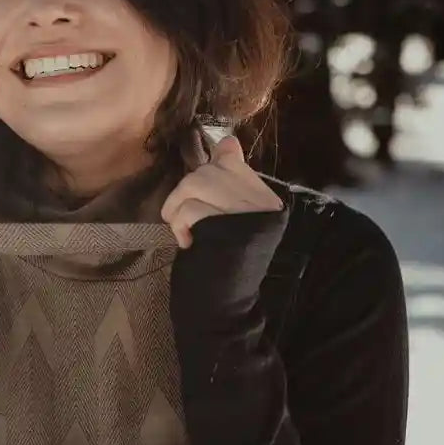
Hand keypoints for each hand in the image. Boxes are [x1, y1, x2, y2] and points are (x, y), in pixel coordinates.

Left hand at [161, 135, 283, 248]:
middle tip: (184, 219)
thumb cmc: (223, 260)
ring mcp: (245, 214)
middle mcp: (261, 202)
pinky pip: (190, 208)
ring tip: (182, 229)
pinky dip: (179, 224)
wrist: (225, 302)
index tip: (206, 187)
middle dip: (186, 193)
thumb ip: (228, 185)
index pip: (233, 158)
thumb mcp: (228, 218)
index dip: (215, 162)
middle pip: (208, 170)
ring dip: (177, 206)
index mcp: (265, 199)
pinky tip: (187, 242)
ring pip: (196, 182)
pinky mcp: (225, 227)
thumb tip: (228, 142)